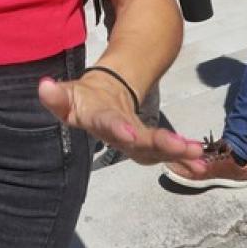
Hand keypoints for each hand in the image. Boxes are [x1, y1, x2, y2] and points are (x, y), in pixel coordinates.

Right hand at [38, 73, 204, 169]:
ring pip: (157, 148)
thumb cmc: (84, 99)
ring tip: (199, 153)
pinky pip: (167, 152)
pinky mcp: (149, 144)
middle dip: (159, 144)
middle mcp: (119, 135)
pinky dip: (185, 157)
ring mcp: (135, 141)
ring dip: (178, 152)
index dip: (117, 128)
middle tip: (180, 146)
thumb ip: (56, 95)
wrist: (98, 103)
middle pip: (139, 141)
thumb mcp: (68, 94)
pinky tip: (202, 161)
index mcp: (99, 120)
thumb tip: (44, 86)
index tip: (128, 132)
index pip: (106, 123)